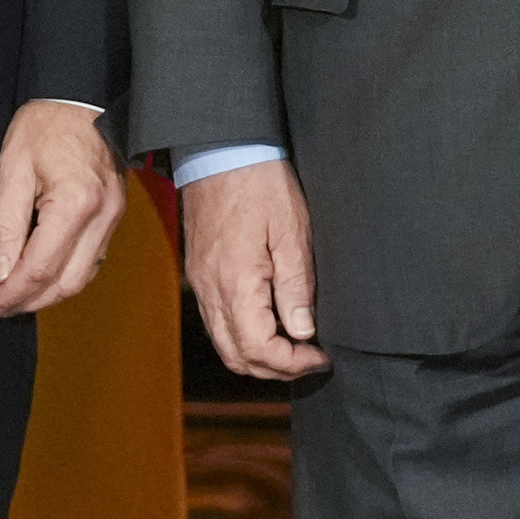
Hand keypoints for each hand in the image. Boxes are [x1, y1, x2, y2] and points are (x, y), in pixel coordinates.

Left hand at [0, 100, 126, 319]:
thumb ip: (5, 226)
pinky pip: (93, 260)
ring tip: (19, 296)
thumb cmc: (45, 126)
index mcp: (75, 204)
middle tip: (2, 307)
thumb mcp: (11, 171)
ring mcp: (113, 218)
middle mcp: (101, 216)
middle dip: (31, 301)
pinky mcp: (115, 216)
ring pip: (83, 277)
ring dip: (50, 294)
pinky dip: (67, 276)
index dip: (13, 292)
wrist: (80, 99)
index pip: (40, 267)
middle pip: (66, 282)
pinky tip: (44, 276)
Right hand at [181, 161, 324, 380]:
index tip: (320, 356)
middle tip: (309, 360)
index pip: (259, 350)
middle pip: (237, 357)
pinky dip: (241, 336)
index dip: (292, 363)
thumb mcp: (292, 232)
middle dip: (275, 369)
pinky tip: (269, 324)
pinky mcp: (199, 272)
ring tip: (293, 348)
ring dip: (257, 356)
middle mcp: (211, 290)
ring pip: (223, 343)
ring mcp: (201, 282)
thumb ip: (296, 287)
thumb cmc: (260, 182)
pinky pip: (215, 321)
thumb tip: (301, 332)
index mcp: (235, 284)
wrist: (220, 148)